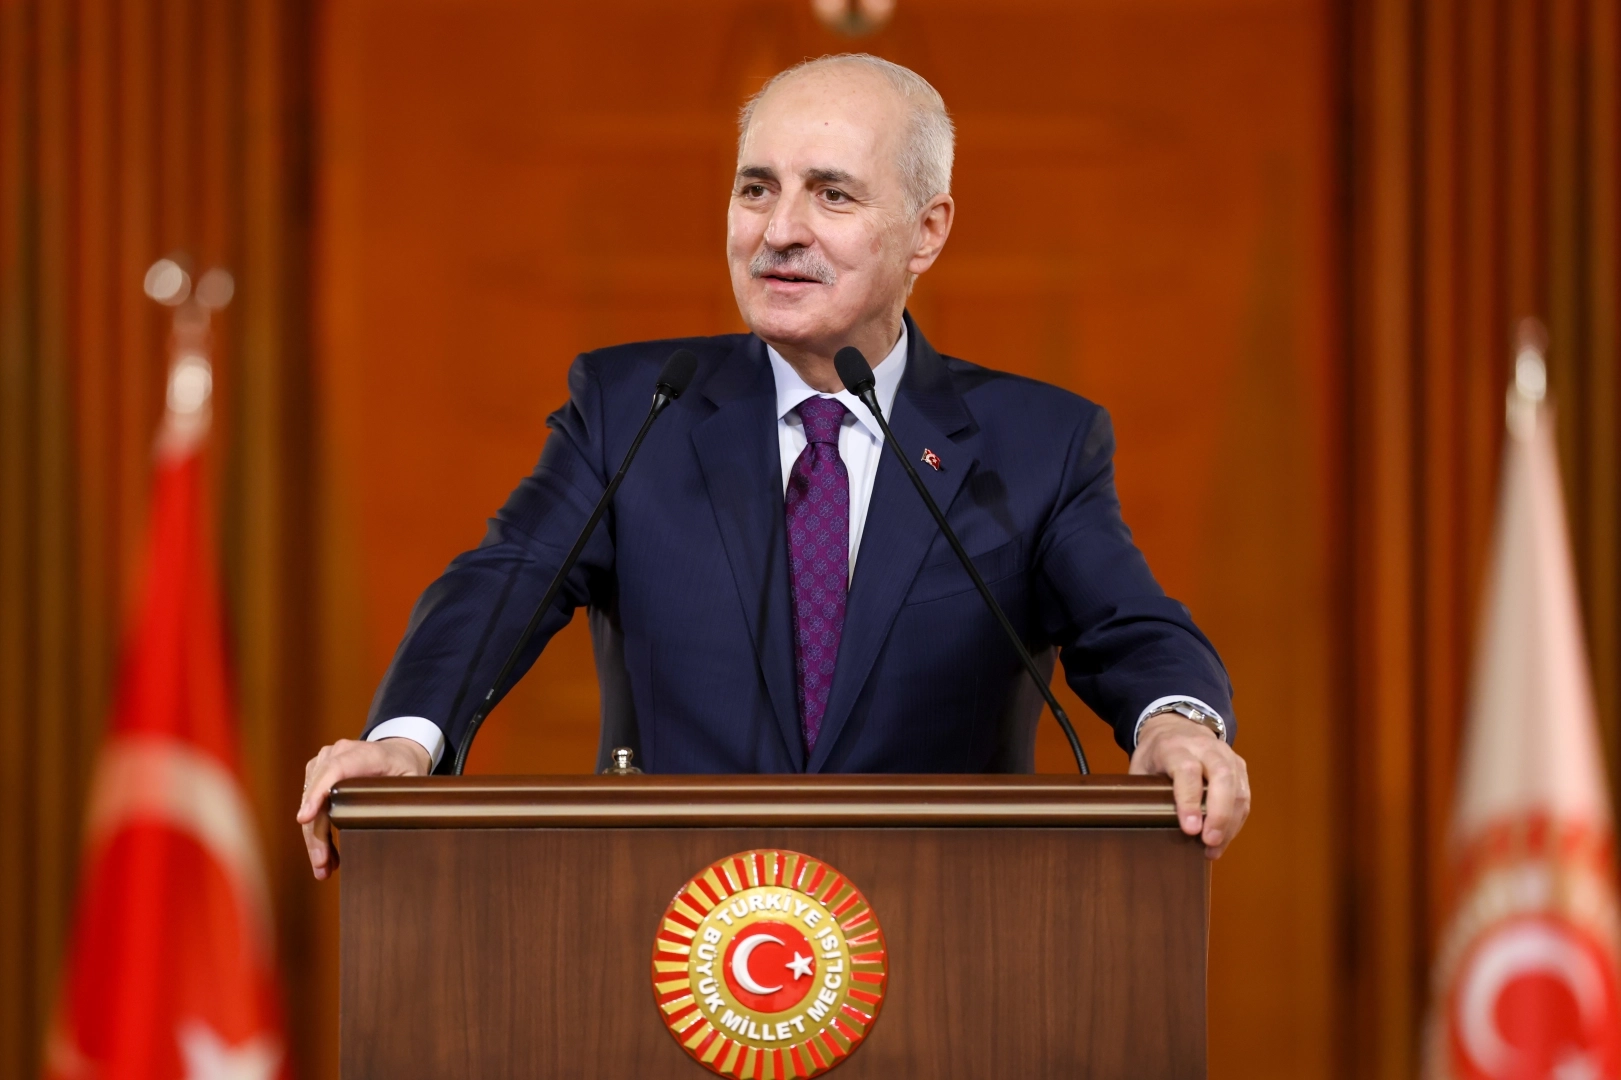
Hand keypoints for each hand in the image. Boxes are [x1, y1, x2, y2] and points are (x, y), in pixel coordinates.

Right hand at [297, 737, 429, 879]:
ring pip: (310, 802)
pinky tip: (326, 854)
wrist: (396, 752)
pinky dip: (316, 829)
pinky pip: (310, 802)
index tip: (305, 818)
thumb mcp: (414, 780)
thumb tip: (400, 824)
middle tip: (321, 865)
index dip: (319, 793)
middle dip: (316, 833)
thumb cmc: (404, 767)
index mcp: (366, 754)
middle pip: (318, 794)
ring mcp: (324, 761)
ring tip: (324, 867)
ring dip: (314, 837)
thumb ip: (407, 798)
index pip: (336, 770)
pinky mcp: (316, 772)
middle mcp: (339, 753)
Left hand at [1128, 713, 1250, 858]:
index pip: (1187, 770)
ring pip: (1237, 788)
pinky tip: (1223, 838)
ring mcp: (1226, 755)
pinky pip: (1244, 796)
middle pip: (1222, 776)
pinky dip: (1236, 821)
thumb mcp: (1140, 767)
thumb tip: (1143, 825)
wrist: (1176, 727)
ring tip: (1214, 848)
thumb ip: (1143, 791)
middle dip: (1219, 814)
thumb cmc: (1156, 754)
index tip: (1190, 829)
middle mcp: (1205, 747)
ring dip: (1229, 823)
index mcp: (1175, 746)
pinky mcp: (1239, 766)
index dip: (1189, 801)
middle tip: (1209, 841)